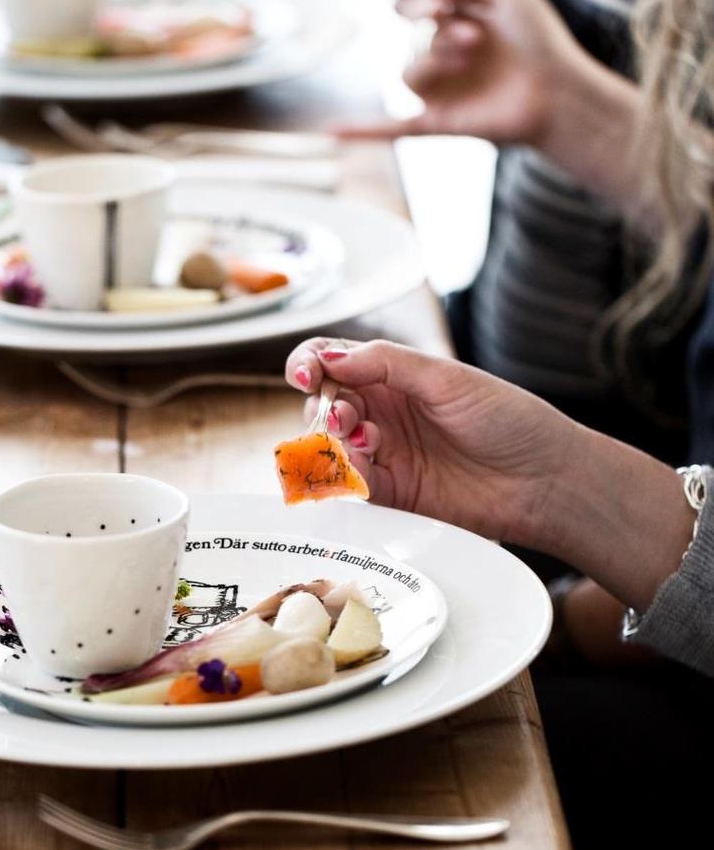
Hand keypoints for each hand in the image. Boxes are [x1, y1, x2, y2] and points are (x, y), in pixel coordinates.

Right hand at [285, 337, 577, 547]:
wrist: (543, 480)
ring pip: (330, 443)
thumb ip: (385, 363)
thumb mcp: (446, 378)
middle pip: (324, 403)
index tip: (307, 374)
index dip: (311, 364)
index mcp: (397, 374)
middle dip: (323, 407)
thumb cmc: (508, 420)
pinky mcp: (391, 492)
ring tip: (363, 441)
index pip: (335, 361)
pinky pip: (350, 482)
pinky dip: (345, 473)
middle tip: (344, 417)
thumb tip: (329, 357)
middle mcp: (385, 411)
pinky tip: (366, 465)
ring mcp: (385, 451)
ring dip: (332, 440)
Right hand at [339, 0, 592, 147]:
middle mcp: (446, 59)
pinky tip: (330, 132)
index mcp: (459, 26)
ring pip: (408, 73)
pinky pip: (392, 128)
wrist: (558, 91)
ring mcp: (440, 92)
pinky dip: (362, 130)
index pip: (422, 7)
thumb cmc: (540, 41)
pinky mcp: (438, 121)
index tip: (442, 1)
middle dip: (439, 30)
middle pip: (413, 38)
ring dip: (435, 60)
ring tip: (468, 57)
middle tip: (474, 36)